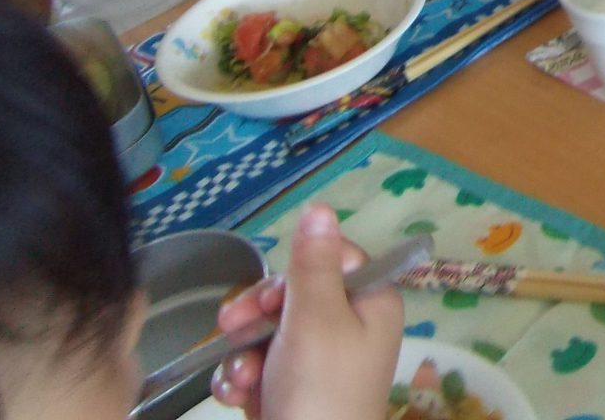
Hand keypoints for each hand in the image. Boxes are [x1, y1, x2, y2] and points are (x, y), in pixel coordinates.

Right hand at [210, 204, 402, 419]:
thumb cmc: (319, 390)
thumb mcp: (315, 318)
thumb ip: (312, 264)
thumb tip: (320, 208)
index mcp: (372, 304)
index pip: (335, 258)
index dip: (297, 270)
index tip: (273, 290)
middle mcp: (351, 329)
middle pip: (294, 294)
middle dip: (258, 312)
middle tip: (232, 324)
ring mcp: (319, 364)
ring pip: (269, 333)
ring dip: (245, 353)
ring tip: (243, 379)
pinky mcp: (290, 393)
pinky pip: (259, 367)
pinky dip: (244, 380)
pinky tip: (239, 397)